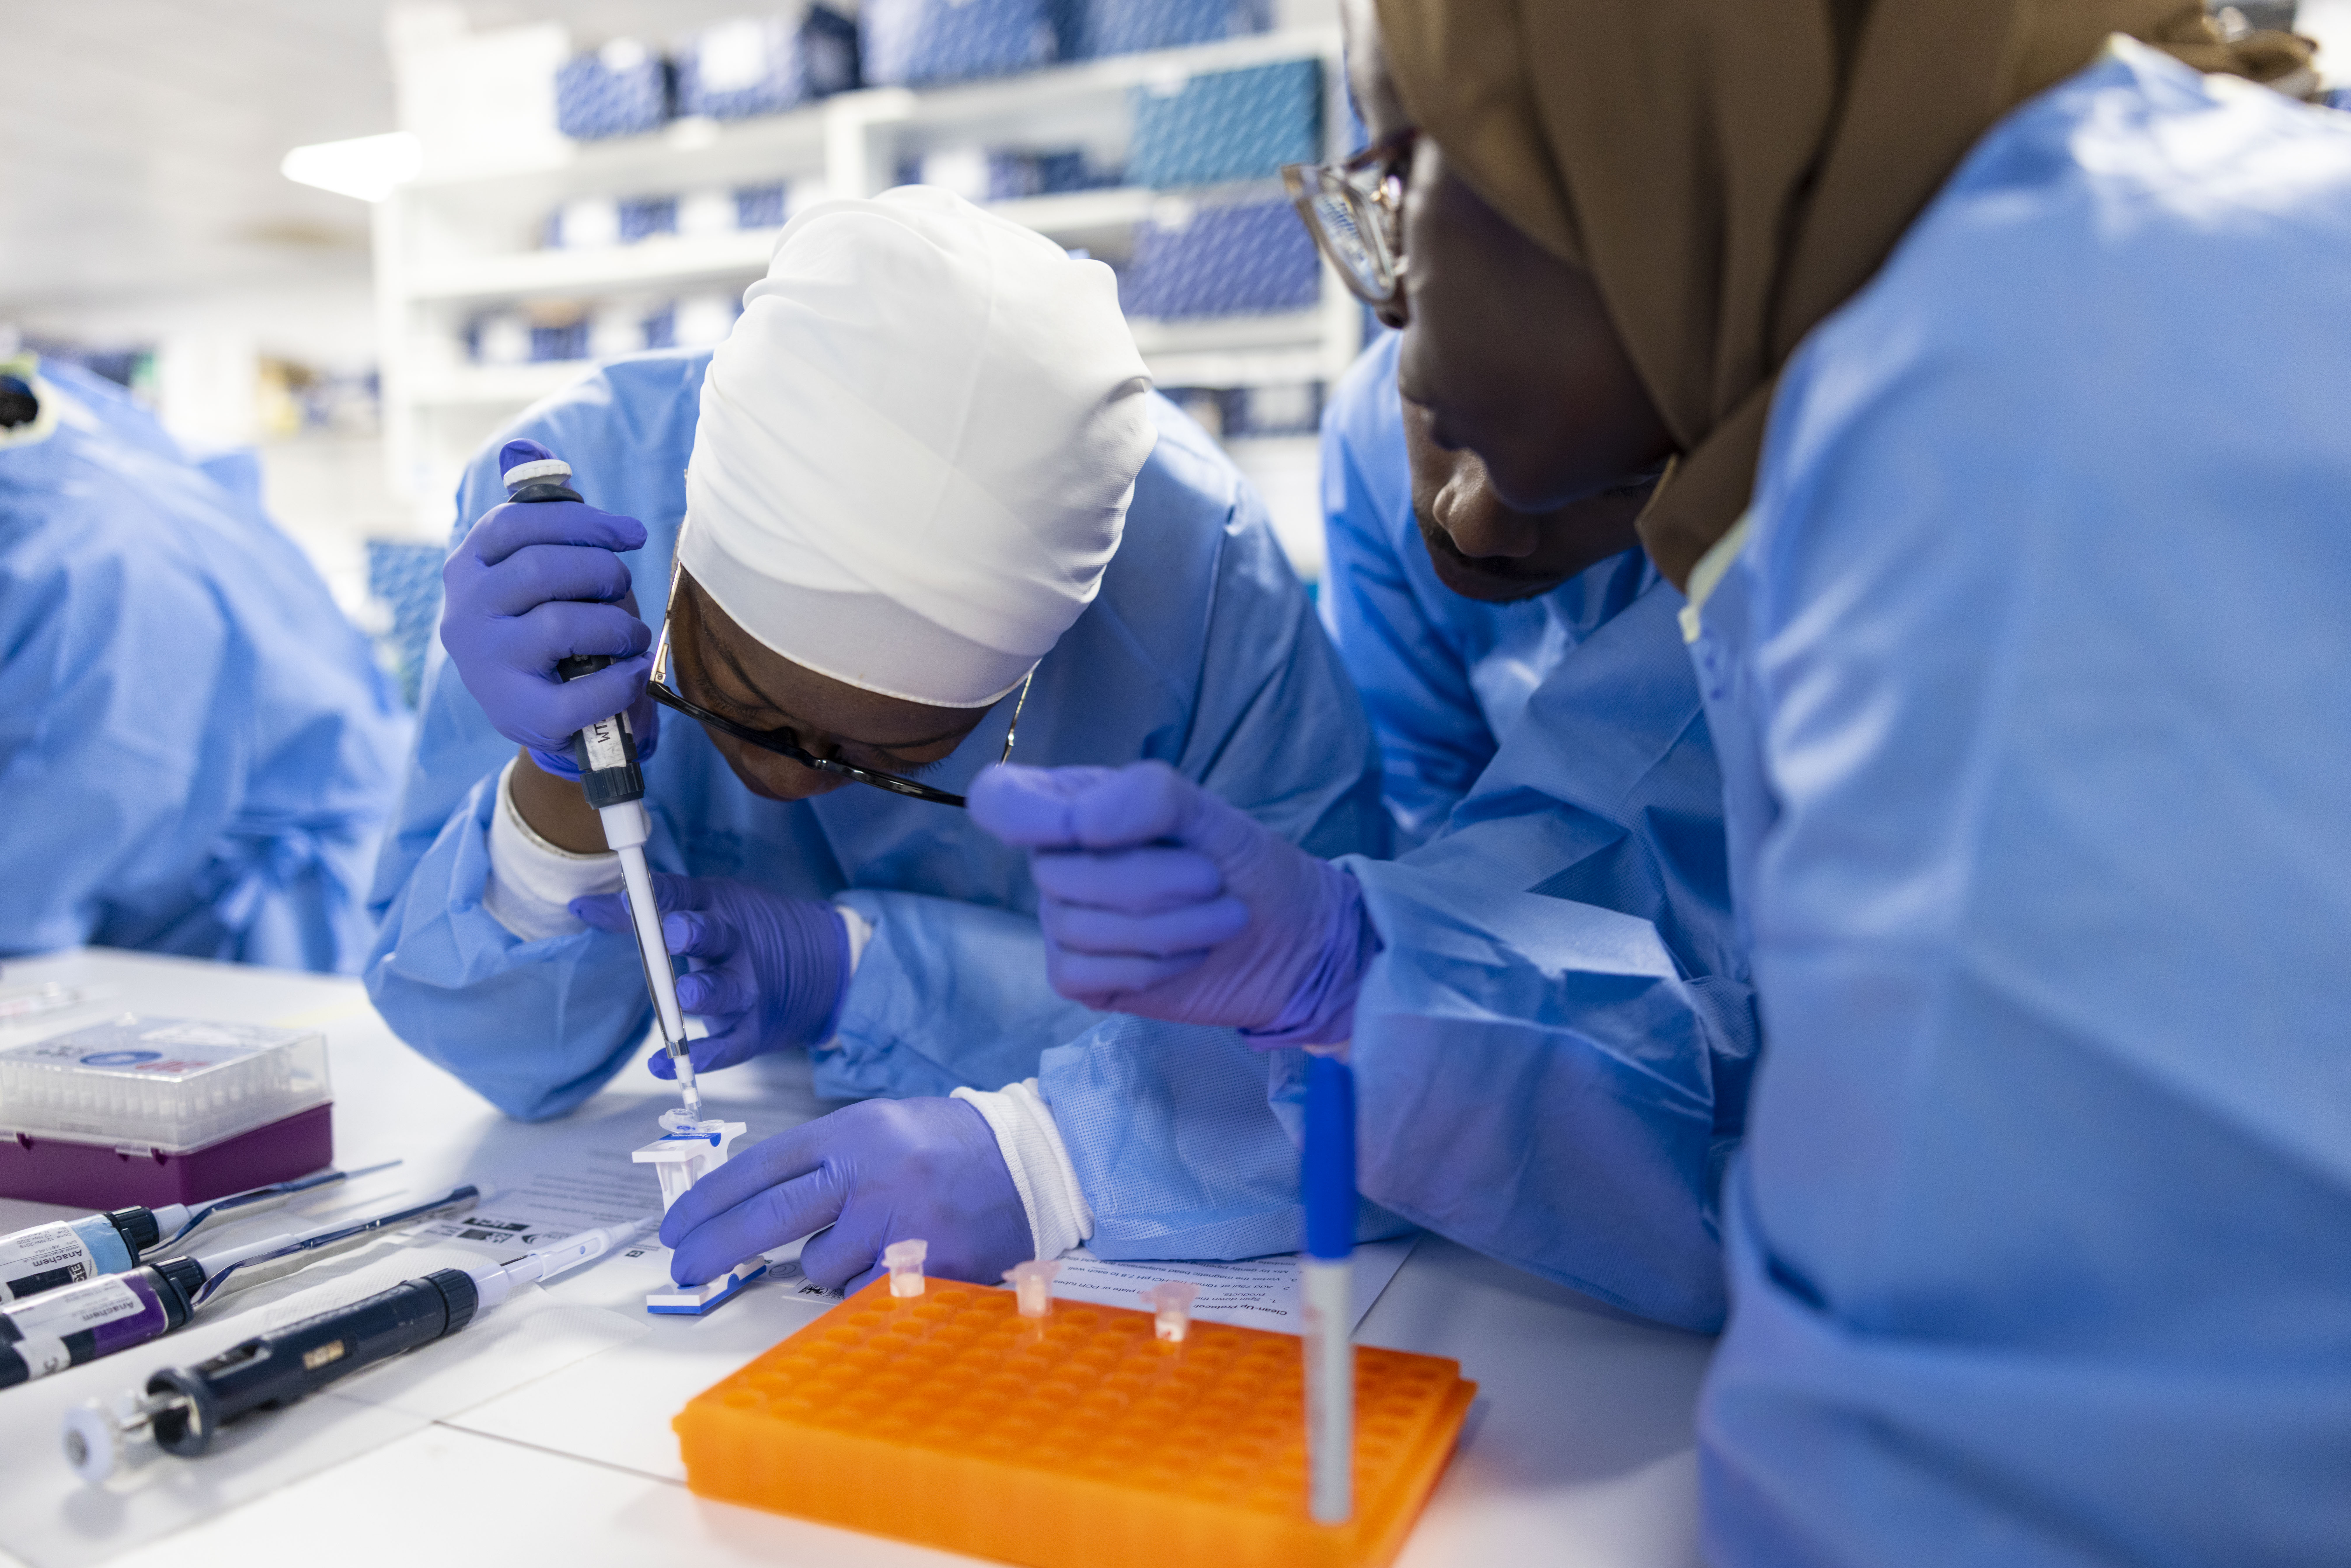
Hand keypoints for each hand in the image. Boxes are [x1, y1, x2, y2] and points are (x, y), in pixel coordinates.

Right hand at [440, 461, 657, 777]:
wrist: (537, 712)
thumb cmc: (544, 626)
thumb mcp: (531, 568)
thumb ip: (535, 512)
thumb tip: (525, 445)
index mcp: (467, 568)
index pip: (517, 523)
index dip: (583, 520)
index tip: (632, 533)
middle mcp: (465, 613)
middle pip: (541, 568)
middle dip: (602, 572)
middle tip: (624, 588)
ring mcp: (486, 666)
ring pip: (560, 623)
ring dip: (616, 624)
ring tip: (631, 635)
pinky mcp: (518, 713)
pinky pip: (580, 693)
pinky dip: (621, 680)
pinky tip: (632, 673)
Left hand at [570, 874, 849, 1074]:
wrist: (822, 967)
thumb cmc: (740, 934)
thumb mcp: (704, 908)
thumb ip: (645, 912)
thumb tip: (580, 906)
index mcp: (720, 906)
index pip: (687, 893)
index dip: (659, 894)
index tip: (629, 895)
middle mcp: (737, 945)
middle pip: (716, 936)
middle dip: (694, 933)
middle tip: (675, 931)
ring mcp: (748, 989)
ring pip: (726, 991)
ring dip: (705, 993)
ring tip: (684, 997)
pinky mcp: (753, 1030)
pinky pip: (728, 1046)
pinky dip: (699, 1058)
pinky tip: (662, 1065)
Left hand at [660, 1098, 1030, 1293]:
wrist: (1031, 1160)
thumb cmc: (949, 1148)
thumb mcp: (879, 1130)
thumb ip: (821, 1163)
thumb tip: (751, 1205)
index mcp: (851, 1132)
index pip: (759, 1167)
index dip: (709, 1200)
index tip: (677, 1226)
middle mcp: (868, 1171)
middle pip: (767, 1216)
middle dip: (715, 1247)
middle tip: (685, 1267)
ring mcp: (896, 1219)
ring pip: (820, 1264)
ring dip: (831, 1264)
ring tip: (876, 1239)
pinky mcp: (922, 1263)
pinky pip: (862, 1292)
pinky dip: (869, 1286)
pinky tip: (898, 1260)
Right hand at [967, 761, 1377, 1045]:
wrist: (1294, 944)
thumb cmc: (1248, 866)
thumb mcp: (1212, 814)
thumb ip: (1149, 797)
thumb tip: (1083, 824)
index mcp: (1074, 804)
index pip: (999, 800)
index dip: (1027, 816)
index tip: (1089, 828)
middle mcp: (1057, 862)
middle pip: (1054, 872)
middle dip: (1149, 881)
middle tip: (1213, 880)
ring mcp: (1064, 923)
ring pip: (1077, 928)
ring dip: (1168, 928)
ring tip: (1222, 919)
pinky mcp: (1081, 978)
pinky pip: (1083, 975)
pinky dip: (1149, 968)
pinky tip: (1188, 957)